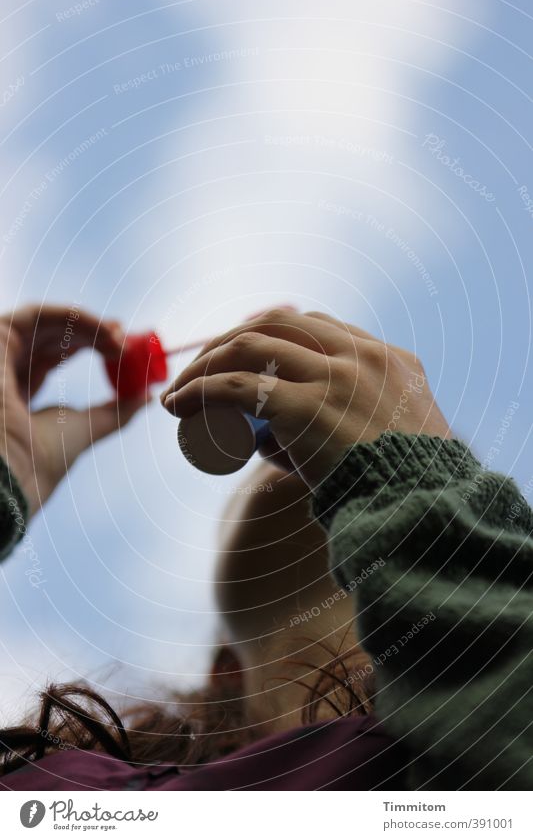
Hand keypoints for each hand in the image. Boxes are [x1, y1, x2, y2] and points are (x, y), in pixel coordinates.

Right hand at [0, 304, 145, 514]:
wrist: (18, 465)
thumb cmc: (45, 456)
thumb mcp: (89, 427)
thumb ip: (117, 411)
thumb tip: (148, 398)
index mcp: (20, 391)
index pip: (55, 355)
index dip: (89, 344)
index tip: (122, 347)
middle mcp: (6, 369)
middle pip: (52, 334)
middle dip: (92, 331)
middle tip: (124, 339)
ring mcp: (0, 354)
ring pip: (48, 322)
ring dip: (88, 324)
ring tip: (118, 337)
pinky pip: (36, 314)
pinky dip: (72, 316)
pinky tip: (101, 329)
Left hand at [160, 309, 450, 489]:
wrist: (423, 511)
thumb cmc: (406, 487)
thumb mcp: (391, 440)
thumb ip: (349, 428)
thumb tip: (272, 442)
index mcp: (387, 358)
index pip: (315, 326)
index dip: (268, 336)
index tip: (240, 358)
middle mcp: (362, 356)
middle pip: (277, 322)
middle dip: (230, 340)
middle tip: (201, 370)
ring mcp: (335, 377)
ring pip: (250, 344)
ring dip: (207, 362)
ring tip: (181, 390)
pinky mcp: (308, 407)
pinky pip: (237, 387)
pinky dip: (200, 390)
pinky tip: (179, 403)